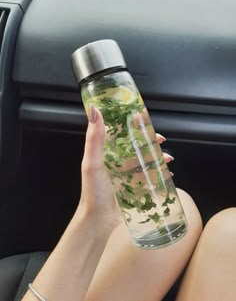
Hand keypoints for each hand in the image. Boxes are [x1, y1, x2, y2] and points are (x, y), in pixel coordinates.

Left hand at [76, 105, 173, 237]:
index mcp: (105, 153)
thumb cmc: (93, 192)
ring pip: (144, 160)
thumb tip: (94, 110)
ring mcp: (126, 175)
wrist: (98, 222)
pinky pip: (148, 177)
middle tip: (161, 139)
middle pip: (135, 145)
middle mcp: (116, 162)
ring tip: (167, 158)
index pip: (120, 133)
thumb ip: (94, 138)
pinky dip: (159, 173)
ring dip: (157, 157)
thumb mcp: (92, 163)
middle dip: (149, 140)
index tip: (143, 117)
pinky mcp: (133, 187)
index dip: (132, 124)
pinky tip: (167, 174)